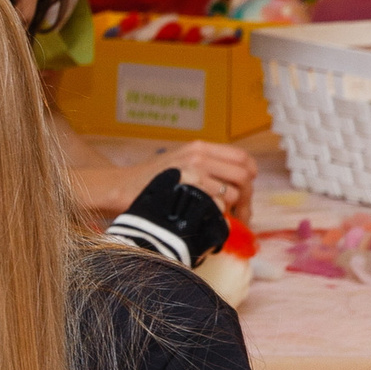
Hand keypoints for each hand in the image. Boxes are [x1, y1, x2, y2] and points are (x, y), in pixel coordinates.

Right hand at [136, 139, 255, 217]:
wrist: (119, 188)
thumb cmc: (149, 182)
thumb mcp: (179, 164)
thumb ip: (205, 168)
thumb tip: (237, 185)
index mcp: (199, 148)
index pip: (242, 157)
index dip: (251, 175)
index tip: (246, 190)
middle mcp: (199, 156)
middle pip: (243, 176)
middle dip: (247, 199)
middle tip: (242, 215)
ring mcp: (193, 173)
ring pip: (233, 194)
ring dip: (232, 211)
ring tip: (225, 222)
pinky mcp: (187, 190)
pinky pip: (218, 205)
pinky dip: (218, 216)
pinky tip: (210, 221)